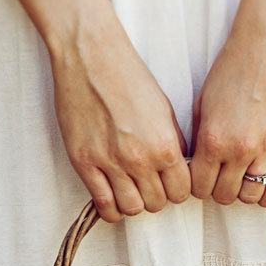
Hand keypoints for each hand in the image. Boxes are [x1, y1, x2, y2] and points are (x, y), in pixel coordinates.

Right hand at [50, 12, 190, 221]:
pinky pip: (103, 204)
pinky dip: (111, 208)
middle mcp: (139, 159)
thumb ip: (172, 144)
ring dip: (134, 203)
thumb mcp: (165, 110)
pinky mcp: (84, 162)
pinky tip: (112, 197)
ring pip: (131, 209)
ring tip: (130, 189)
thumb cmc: (128, 77)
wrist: (90, 56)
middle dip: (156, 196)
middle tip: (149, 184)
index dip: (177, 189)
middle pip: (157, 203)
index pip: (181, 191)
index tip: (170, 183)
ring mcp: (110, 163)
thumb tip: (176, 169)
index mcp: (165, 146)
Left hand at [190, 27, 265, 207]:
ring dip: (243, 192)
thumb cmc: (233, 68)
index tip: (202, 179)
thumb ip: (199, 138)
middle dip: (219, 191)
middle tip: (221, 179)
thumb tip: (196, 165)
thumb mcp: (202, 103)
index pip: (199, 187)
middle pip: (224, 195)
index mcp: (212, 138)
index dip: (198, 187)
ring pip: (250, 195)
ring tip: (242, 180)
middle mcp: (238, 149)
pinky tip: (262, 187)